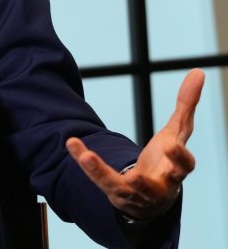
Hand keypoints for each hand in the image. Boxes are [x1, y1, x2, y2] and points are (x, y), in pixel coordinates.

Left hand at [66, 69, 203, 220]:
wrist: (153, 198)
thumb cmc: (168, 161)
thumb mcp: (177, 132)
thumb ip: (186, 105)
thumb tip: (198, 72)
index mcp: (177, 170)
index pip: (184, 166)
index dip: (179, 158)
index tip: (171, 146)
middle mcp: (159, 186)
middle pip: (157, 188)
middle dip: (145, 183)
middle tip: (136, 176)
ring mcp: (136, 193)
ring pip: (121, 187)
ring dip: (102, 173)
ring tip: (87, 157)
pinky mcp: (115, 192)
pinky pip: (98, 178)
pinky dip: (86, 163)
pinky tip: (72, 144)